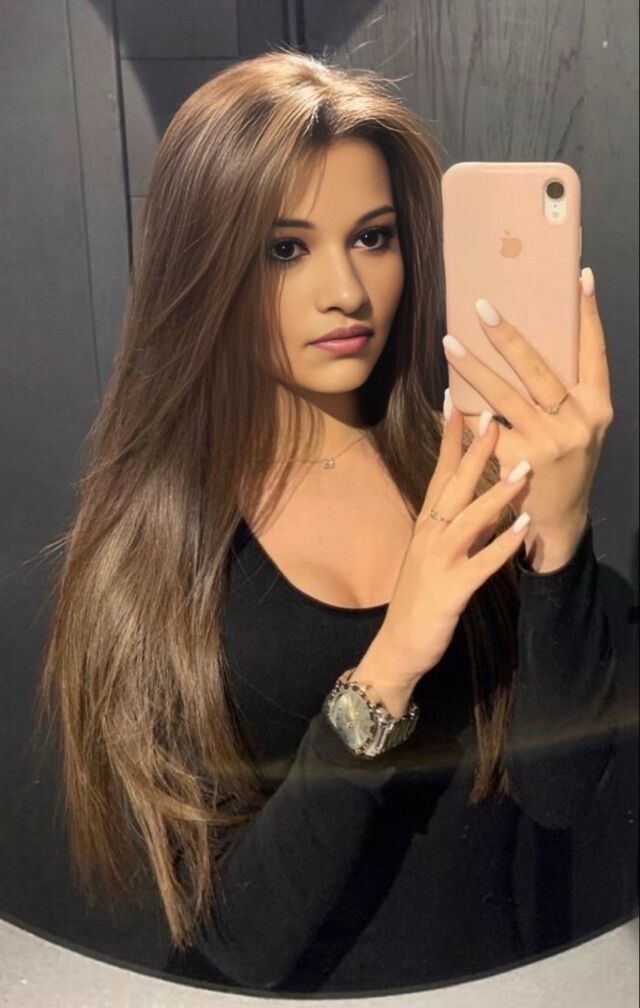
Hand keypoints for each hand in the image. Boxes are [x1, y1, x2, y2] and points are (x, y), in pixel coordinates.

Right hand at [356, 403, 533, 689]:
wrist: (398, 646)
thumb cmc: (419, 600)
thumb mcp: (437, 556)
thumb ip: (462, 529)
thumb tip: (491, 505)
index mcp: (426, 525)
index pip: (438, 473)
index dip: (449, 439)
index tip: (458, 404)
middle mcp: (429, 536)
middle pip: (453, 486)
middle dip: (474, 452)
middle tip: (492, 418)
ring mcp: (439, 562)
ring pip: (470, 519)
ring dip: (497, 493)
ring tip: (523, 467)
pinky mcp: (452, 589)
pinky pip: (482, 563)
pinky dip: (503, 544)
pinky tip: (523, 527)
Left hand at [442, 268, 613, 537]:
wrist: (558, 520)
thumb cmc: (566, 464)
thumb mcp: (581, 427)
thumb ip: (566, 393)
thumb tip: (529, 344)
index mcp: (597, 406)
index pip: (595, 351)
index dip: (588, 314)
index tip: (580, 276)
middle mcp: (577, 422)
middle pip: (538, 369)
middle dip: (508, 336)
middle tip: (482, 307)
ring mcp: (548, 443)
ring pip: (504, 396)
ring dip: (474, 368)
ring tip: (450, 343)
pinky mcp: (519, 463)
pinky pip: (484, 429)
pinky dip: (464, 412)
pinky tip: (446, 395)